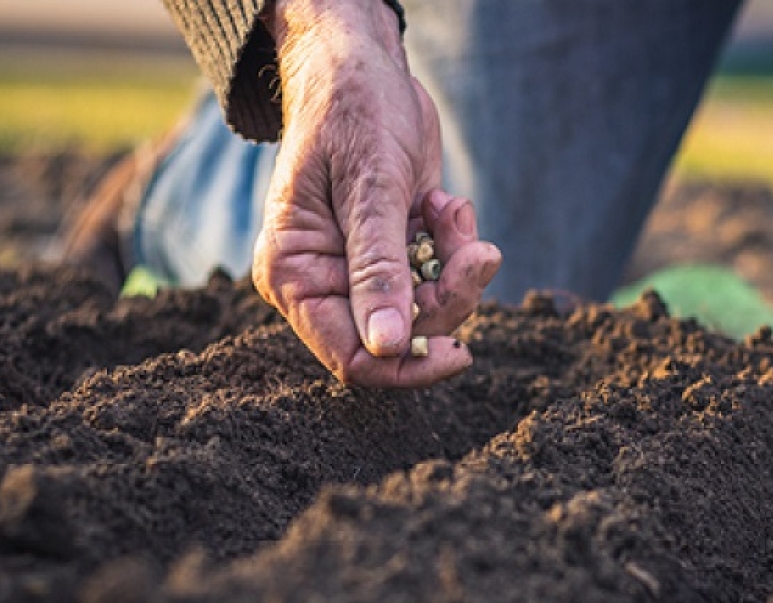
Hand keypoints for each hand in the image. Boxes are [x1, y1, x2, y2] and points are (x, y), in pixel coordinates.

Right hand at [253, 0, 500, 386]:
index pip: (350, 356)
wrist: (365, 65)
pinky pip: (439, 275)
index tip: (459, 351)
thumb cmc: (351, 111)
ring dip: (457, 267)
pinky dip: (455, 246)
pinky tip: (446, 203)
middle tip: (478, 252)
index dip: (405, 367)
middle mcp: (326, 281)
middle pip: (401, 336)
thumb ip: (378, 268)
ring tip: (454, 211)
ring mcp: (363, 269)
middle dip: (447, 298)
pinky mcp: (397, 252)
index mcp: (295, 275)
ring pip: (429, 308)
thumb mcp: (369, 188)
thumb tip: (388, 346)